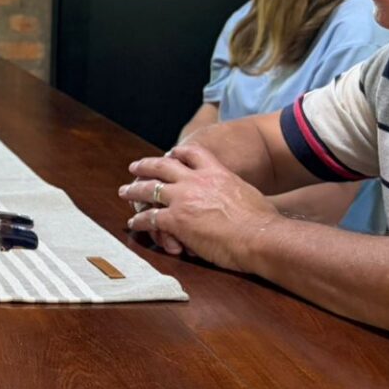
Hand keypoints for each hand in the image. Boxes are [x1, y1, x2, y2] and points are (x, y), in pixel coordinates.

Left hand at [117, 143, 280, 269]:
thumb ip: (234, 189)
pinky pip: (149, 217)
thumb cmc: (263, 221)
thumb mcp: (248, 193)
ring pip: (149, 189)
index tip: (170, 153)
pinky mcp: (176, 219)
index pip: (192, 153)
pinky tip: (134, 223)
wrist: (261, 236)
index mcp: (216, 172)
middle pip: (162, 166)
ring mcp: (183, 199)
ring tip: (125, 192)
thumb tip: (237, 198)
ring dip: (134, 191)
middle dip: (146, 166)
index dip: (178, 152)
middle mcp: (195, 181)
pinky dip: (139, 220)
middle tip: (135, 167)